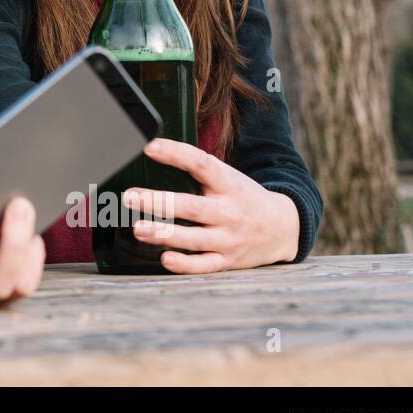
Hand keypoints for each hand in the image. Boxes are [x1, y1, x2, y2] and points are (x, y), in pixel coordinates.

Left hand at [121, 137, 300, 272]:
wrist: (283, 228)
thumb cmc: (242, 198)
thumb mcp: (228, 178)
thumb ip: (198, 170)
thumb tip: (153, 154)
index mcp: (228, 184)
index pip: (201, 164)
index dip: (176, 153)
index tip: (149, 147)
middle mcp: (229, 212)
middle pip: (192, 207)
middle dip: (159, 202)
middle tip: (130, 197)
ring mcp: (229, 238)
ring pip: (194, 239)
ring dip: (164, 234)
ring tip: (138, 229)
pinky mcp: (227, 261)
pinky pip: (204, 265)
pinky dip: (185, 264)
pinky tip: (164, 259)